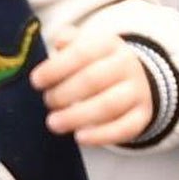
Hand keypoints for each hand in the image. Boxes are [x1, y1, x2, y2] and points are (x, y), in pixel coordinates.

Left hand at [32, 29, 154, 146]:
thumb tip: (60, 41)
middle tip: (47, 102)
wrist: (134, 77)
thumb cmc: (95, 63)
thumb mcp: (83, 46)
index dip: (55, 68)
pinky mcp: (143, 115)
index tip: (35, 81)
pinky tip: (79, 137)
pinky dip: (101, 135)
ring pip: (108, 105)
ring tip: (54, 123)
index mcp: (109, 44)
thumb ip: (69, 42)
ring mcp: (138, 91)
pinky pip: (125, 128)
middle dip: (63, 94)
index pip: (81, 53)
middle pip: (93, 80)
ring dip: (77, 116)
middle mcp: (127, 65)